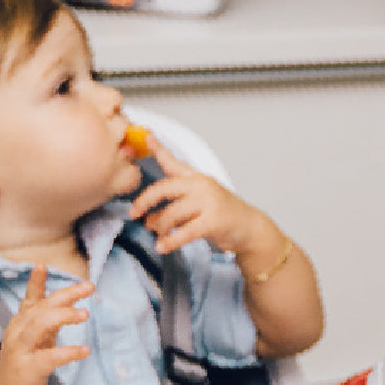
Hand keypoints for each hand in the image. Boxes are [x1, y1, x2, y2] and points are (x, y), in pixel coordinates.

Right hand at [0, 264, 91, 384]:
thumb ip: (48, 319)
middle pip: (40, 308)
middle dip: (65, 295)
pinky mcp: (28, 372)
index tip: (41, 264)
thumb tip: (68, 299)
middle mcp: (18, 334)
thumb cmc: (24, 365)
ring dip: (63, 316)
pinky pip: (49, 358)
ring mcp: (20, 352)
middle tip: (88, 287)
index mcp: (21, 324)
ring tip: (85, 313)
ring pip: (39, 326)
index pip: (29, 298)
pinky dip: (68, 352)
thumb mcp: (35, 339)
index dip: (35, 282)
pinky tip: (84, 350)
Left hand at [129, 138, 264, 256]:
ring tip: (156, 235)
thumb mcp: (200, 202)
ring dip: (159, 226)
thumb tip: (148, 219)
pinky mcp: (213, 221)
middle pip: (164, 189)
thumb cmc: (223, 215)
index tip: (148, 137)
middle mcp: (201, 185)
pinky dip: (170, 241)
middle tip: (134, 213)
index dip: (159, 150)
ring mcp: (208, 202)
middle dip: (145, 201)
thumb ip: (174, 205)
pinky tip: (162, 246)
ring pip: (171, 213)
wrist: (250, 227)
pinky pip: (184, 232)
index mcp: (197, 178)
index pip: (174, 163)